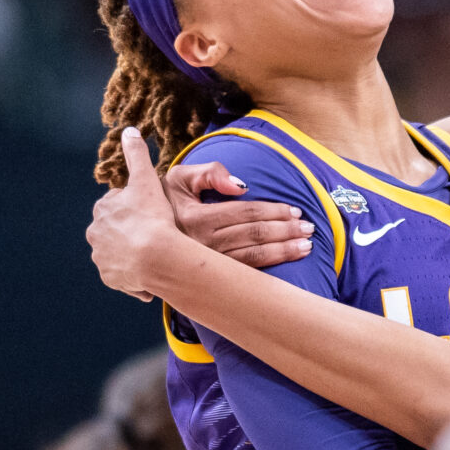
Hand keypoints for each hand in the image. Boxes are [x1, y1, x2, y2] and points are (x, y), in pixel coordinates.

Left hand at [85, 128, 200, 301]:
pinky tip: (150, 271)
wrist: (156, 257)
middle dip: (132, 231)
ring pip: (119, 253)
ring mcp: (102, 258)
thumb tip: (129, 130)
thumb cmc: (151, 217)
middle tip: (154, 232)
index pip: (118, 205)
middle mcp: (96, 235)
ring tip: (154, 253)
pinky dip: (135, 275)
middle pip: (116, 230)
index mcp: (102, 211)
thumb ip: (136, 155)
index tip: (151, 211)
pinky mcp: (112, 279)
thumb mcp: (146, 180)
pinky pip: (124, 276)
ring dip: (132, 253)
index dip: (137, 206)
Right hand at [168, 161, 312, 268]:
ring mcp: (206, 264)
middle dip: (285, 231)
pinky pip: (245, 273)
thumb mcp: (178, 178)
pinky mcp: (209, 277)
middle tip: (309, 228)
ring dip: (283, 250)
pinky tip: (288, 260)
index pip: (245, 213)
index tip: (294, 210)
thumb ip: (209, 173)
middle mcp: (201, 244)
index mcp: (195, 218)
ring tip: (307, 245)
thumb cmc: (164, 202)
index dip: (273, 211)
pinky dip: (271, 266)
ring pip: (253, 256)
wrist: (140, 237)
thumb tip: (241, 186)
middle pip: (253, 235)